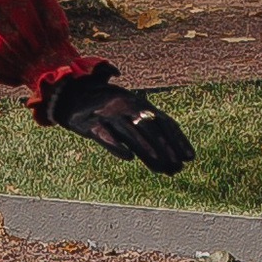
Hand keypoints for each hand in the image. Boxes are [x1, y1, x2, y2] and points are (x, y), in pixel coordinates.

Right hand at [37, 71, 195, 174]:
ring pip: (131, 132)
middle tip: (177, 167)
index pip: (163, 121)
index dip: (178, 139)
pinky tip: (128, 156)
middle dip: (166, 148)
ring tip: (161, 166)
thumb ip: (148, 125)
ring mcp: (107, 113)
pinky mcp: (88, 123)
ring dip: (148, 150)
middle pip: (150, 128)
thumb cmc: (107, 106)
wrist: (71, 93)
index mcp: (139, 103)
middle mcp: (126, 105)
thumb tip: (172, 155)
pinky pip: (104, 134)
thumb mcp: (129, 108)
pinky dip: (116, 144)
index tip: (190, 157)